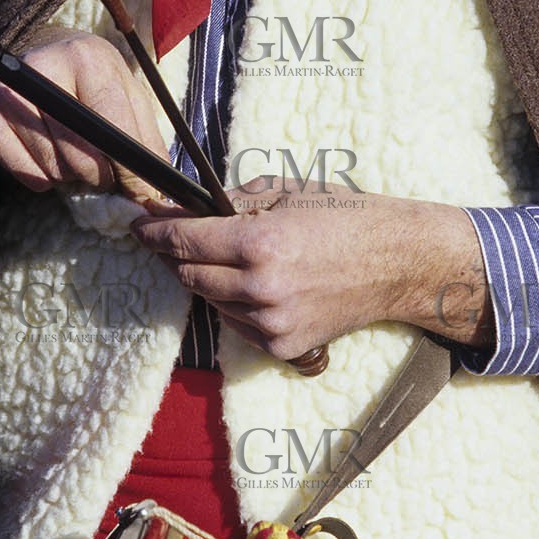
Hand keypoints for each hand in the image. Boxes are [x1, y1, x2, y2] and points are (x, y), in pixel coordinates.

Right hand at [0, 30, 169, 201]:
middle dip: (99, 176)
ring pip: (51, 166)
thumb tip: (154, 194)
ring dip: (69, 176)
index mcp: (88, 57)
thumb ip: (147, 143)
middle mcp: (44, 67)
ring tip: (74, 156)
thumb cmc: (98, 85)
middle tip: (104, 172)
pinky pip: (19, 169)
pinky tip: (48, 159)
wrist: (51, 59)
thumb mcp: (132, 100)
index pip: (110, 123)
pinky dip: (38, 177)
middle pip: (78, 151)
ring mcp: (9, 91)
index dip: (128, 167)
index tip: (139, 190)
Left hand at [131, 177, 493, 360]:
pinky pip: (238, 324)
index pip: (184, 242)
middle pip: (189, 277)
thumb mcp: (288, 192)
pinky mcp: (284, 346)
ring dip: (207, 281)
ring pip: (210, 303)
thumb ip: (234, 200)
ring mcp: (272, 323)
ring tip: (225, 259)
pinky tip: (253, 284)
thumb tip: (189, 207)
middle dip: (174, 257)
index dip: (155, 233)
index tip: (140, 226)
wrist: (398, 262)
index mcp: (259, 243)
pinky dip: (234, 304)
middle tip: (171, 239)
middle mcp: (261, 288)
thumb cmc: (347, 217)